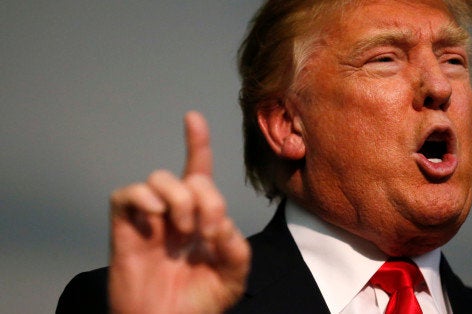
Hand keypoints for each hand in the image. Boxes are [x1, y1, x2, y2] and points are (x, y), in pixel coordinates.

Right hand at [108, 111, 250, 313]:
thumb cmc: (197, 304)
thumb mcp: (232, 278)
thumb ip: (237, 249)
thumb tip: (221, 222)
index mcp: (200, 219)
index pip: (199, 173)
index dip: (197, 144)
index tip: (193, 117)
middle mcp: (175, 213)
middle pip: (189, 176)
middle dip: (206, 198)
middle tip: (207, 232)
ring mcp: (149, 219)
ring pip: (159, 177)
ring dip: (179, 199)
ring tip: (183, 231)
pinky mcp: (125, 228)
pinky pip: (127, 194)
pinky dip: (144, 198)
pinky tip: (158, 218)